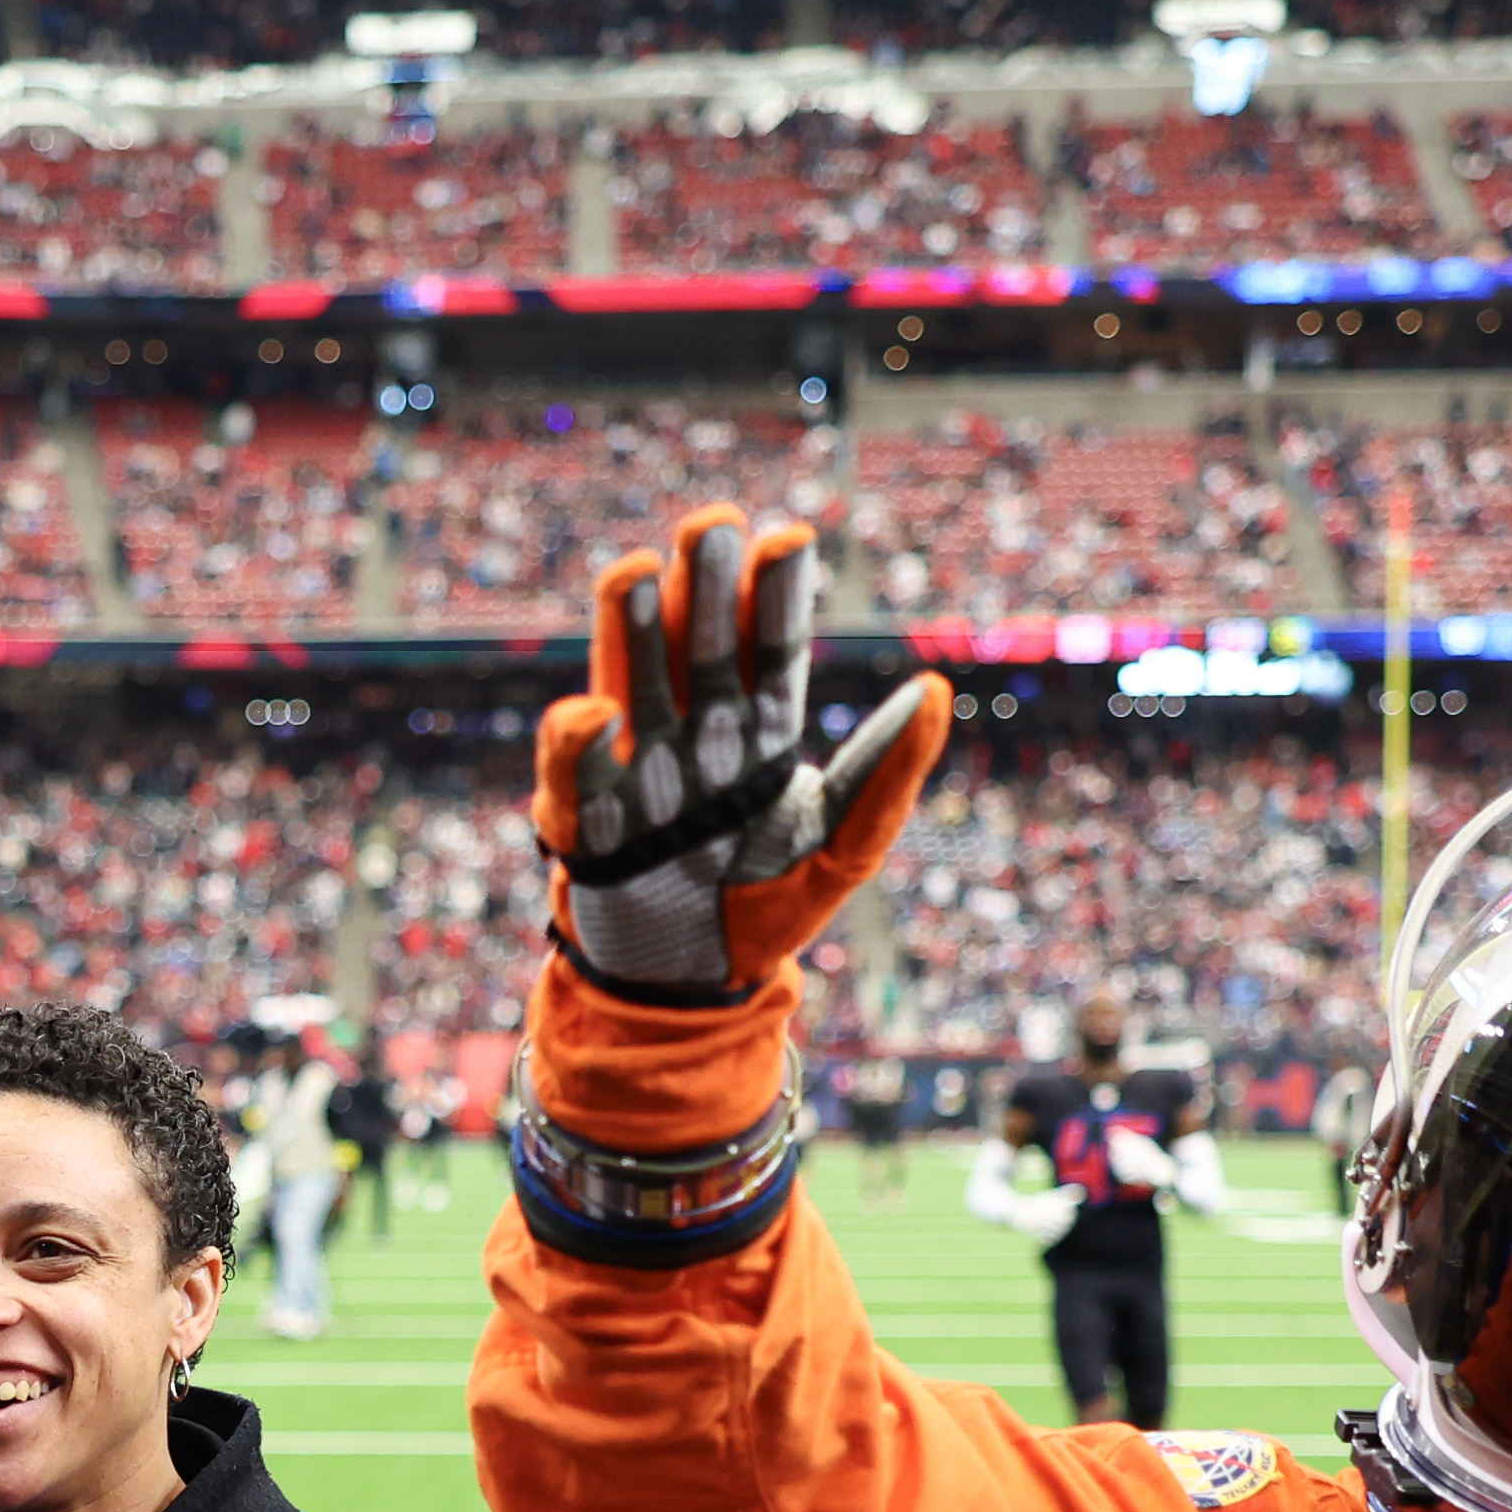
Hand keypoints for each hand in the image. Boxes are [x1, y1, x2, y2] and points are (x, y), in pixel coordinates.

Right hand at [532, 501, 952, 1005]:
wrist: (694, 987)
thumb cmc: (767, 908)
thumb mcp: (844, 849)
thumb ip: (885, 775)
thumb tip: (935, 688)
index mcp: (757, 730)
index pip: (768, 646)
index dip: (774, 593)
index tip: (787, 537)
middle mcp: (693, 731)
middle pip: (696, 642)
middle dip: (702, 584)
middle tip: (711, 523)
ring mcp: (636, 767)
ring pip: (630, 679)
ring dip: (630, 626)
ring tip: (636, 569)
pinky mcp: (586, 820)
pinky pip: (577, 774)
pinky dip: (579, 744)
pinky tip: (596, 713)